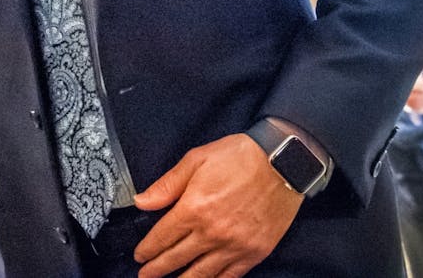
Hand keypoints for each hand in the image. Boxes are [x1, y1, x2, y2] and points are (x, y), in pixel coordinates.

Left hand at [132, 133, 302, 277]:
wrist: (283, 163)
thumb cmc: (240, 157)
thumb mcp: (196, 159)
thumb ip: (167, 185)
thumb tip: (141, 202)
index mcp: (194, 208)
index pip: (162, 238)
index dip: (147, 250)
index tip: (140, 256)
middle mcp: (212, 232)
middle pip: (177, 259)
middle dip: (157, 270)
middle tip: (145, 275)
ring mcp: (235, 246)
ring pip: (201, 274)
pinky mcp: (255, 252)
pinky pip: (230, 276)